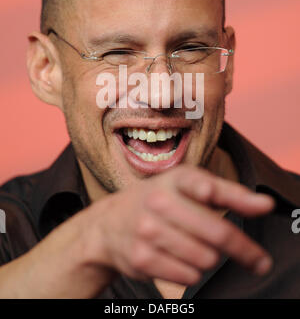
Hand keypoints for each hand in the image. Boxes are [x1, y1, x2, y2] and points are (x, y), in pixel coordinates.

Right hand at [84, 164, 274, 285]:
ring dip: (210, 259)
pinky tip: (182, 260)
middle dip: (244, 250)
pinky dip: (192, 273)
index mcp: (176, 178)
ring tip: (199, 249)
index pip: (206, 187)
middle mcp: (160, 201)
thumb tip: (266, 205)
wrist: (110, 222)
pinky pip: (187, 276)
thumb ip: (229, 194)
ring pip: (205, 259)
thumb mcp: (189, 186)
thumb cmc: (159, 200)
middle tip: (258, 260)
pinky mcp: (141, 257)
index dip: (230, 197)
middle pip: (217, 233)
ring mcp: (148, 230)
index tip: (262, 207)